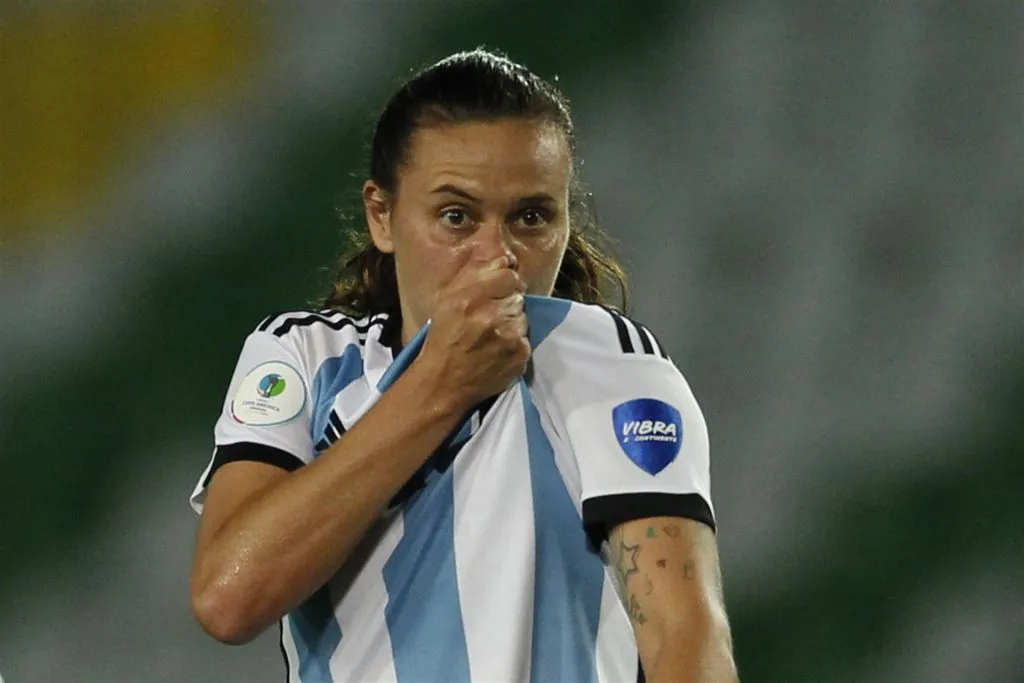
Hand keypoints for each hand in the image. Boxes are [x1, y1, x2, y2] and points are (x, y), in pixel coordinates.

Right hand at [416, 255, 529, 410]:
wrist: (444, 382)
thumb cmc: (444, 339)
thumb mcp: (448, 301)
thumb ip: (475, 275)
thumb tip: (504, 259)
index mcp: (471, 298)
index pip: (509, 275)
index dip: (502, 285)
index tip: (492, 296)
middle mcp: (491, 316)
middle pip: (517, 297)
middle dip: (505, 305)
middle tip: (487, 320)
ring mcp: (509, 337)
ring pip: (523, 317)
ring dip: (511, 324)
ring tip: (491, 336)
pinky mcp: (520, 356)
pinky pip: (526, 339)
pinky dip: (515, 343)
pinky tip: (498, 350)